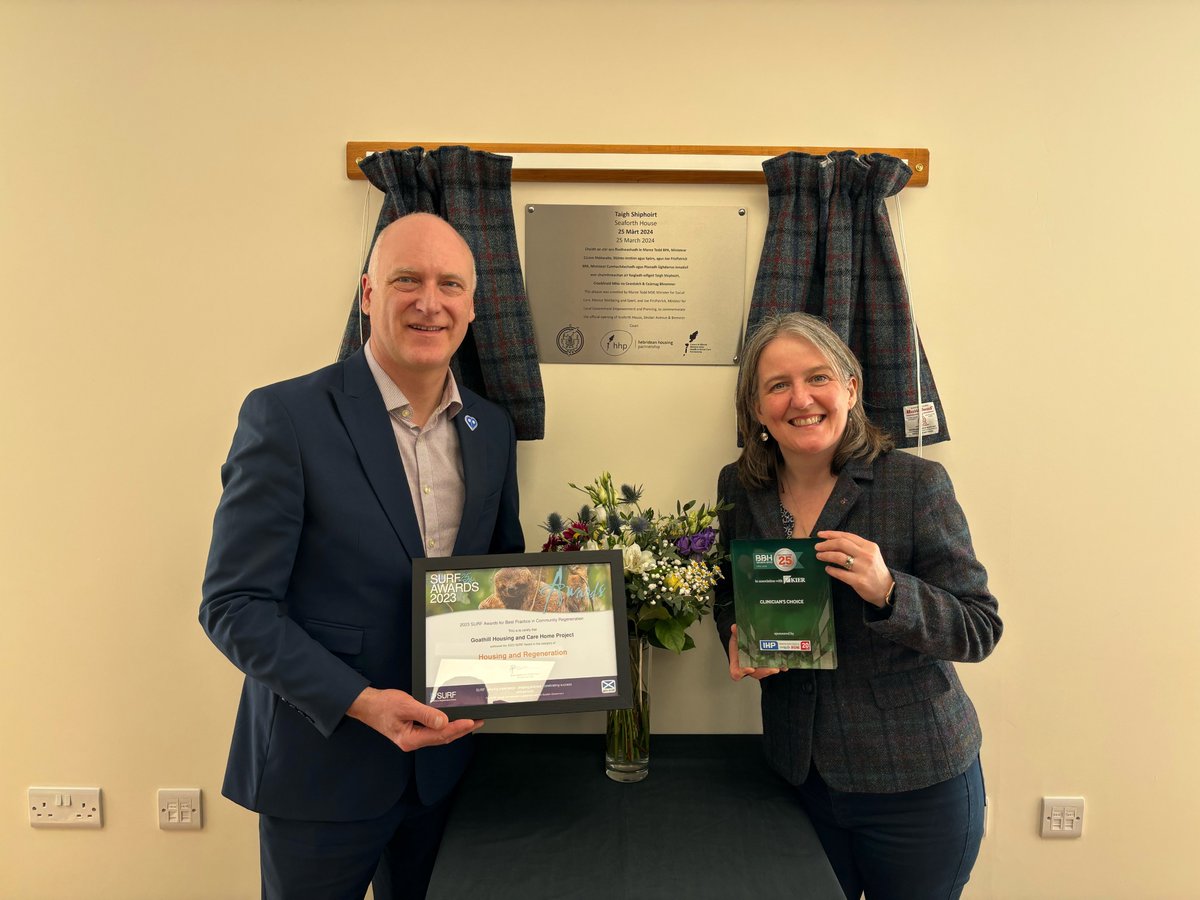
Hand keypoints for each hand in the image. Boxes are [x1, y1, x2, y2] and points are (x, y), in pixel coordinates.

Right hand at [347, 686, 481, 750]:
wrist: (367, 705)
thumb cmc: (382, 706)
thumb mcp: (405, 706)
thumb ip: (425, 714)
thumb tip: (443, 721)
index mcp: (410, 739)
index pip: (440, 735)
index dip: (457, 728)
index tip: (471, 721)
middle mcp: (413, 742)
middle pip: (442, 738)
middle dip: (461, 730)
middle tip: (478, 721)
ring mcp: (413, 738)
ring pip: (438, 736)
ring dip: (455, 729)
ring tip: (470, 722)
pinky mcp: (413, 732)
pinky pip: (432, 731)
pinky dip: (445, 726)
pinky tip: (451, 722)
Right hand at [727, 624, 782, 681]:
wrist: (745, 639)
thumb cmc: (739, 640)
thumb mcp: (736, 635)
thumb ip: (735, 632)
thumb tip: (735, 627)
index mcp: (737, 662)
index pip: (736, 673)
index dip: (742, 672)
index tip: (750, 668)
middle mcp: (748, 667)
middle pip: (754, 674)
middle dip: (763, 671)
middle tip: (771, 668)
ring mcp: (758, 667)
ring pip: (764, 673)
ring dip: (772, 670)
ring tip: (778, 666)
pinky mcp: (766, 665)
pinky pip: (773, 668)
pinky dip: (780, 667)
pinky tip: (784, 665)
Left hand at [815, 530, 894, 607]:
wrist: (887, 589)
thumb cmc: (874, 570)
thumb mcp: (870, 554)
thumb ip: (856, 547)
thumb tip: (833, 542)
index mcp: (869, 546)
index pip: (847, 536)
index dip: (831, 534)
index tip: (820, 534)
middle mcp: (867, 555)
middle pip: (841, 544)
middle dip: (826, 544)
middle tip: (817, 547)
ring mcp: (863, 568)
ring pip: (839, 557)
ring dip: (826, 555)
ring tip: (819, 556)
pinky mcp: (859, 581)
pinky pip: (840, 573)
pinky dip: (831, 570)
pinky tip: (827, 569)